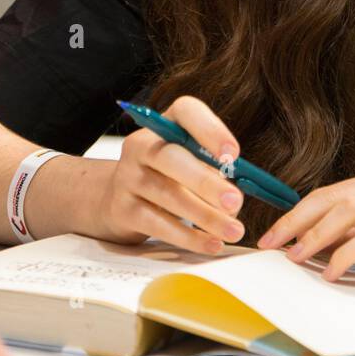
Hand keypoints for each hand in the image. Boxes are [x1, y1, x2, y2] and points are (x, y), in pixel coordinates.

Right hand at [92, 96, 245, 254]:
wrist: (119, 198)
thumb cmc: (170, 174)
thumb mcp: (190, 160)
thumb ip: (214, 170)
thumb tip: (235, 199)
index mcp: (164, 123)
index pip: (186, 112)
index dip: (211, 130)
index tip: (234, 155)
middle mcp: (141, 145)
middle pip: (173, 158)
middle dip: (207, 182)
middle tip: (235, 201)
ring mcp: (128, 177)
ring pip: (168, 196)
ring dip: (206, 216)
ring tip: (233, 230)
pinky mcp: (122, 209)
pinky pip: (159, 224)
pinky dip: (189, 237)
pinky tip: (212, 244)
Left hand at [256, 166, 354, 301]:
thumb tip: (317, 245)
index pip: (330, 192)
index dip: (297, 213)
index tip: (273, 236)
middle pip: (333, 196)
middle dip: (296, 221)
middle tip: (271, 246)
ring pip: (349, 210)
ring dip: (315, 235)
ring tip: (296, 258)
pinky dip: (346, 253)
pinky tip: (332, 271)